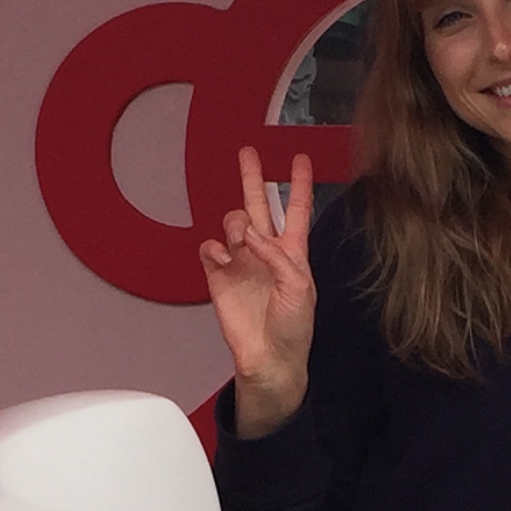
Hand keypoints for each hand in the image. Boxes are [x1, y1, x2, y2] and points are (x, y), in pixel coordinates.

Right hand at [202, 148, 315, 438]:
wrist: (270, 358)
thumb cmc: (293, 327)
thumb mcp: (299, 287)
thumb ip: (277, 256)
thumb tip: (251, 233)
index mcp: (292, 252)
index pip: (297, 209)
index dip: (299, 183)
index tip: (300, 158)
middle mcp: (265, 251)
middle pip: (259, 204)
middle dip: (253, 178)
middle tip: (247, 152)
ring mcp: (241, 262)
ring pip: (233, 223)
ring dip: (236, 222)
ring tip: (241, 238)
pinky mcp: (219, 277)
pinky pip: (211, 249)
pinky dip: (214, 247)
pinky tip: (223, 257)